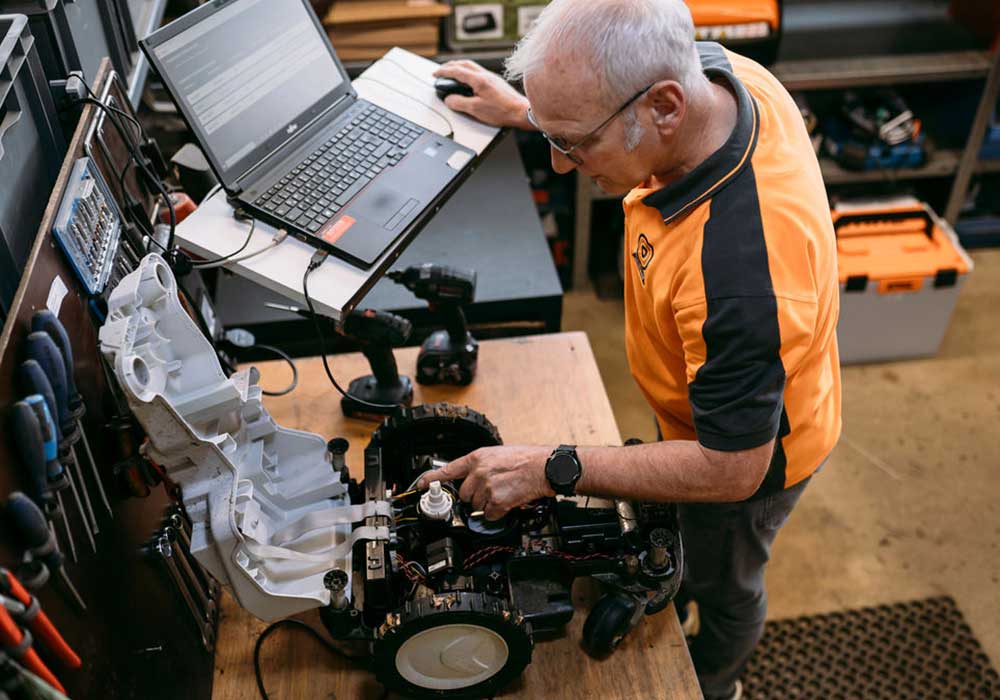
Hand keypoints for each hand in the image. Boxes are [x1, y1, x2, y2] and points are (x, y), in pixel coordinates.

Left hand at [417, 445, 554, 519]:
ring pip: (476, 506)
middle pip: (464, 494)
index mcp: (477, 457)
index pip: (448, 469)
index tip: (420, 485)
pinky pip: (489, 515)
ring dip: (487, 504)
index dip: (431, 479)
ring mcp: (486, 488)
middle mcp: (478, 472)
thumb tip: (472, 477)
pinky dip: (498, 513)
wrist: (545, 467)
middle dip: (475, 496)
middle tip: (492, 490)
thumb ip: (481, 465)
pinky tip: (508, 501)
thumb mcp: (498, 454)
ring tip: (503, 492)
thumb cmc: (527, 459)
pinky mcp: (496, 502)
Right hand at [433, 60, 531, 129]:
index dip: (443, 72)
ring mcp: (491, 78)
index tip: (435, 74)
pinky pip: (478, 71)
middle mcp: (485, 75)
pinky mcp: (495, 82)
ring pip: (471, 66)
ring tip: (452, 73)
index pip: (456, 71)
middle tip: (441, 71)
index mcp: (478, 80)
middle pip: (464, 64)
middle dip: (450, 66)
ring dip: (459, 67)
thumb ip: (459, 103)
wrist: (520, 112)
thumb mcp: (475, 109)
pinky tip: (468, 80)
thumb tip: (449, 99)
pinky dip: (468, 72)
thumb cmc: (502, 111)